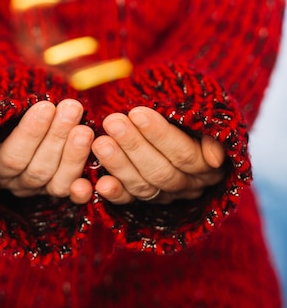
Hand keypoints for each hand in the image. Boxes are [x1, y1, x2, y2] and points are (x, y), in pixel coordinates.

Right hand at [0, 99, 93, 203]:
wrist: (23, 124)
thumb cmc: (11, 113)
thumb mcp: (5, 110)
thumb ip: (13, 107)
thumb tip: (24, 91)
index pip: (11, 155)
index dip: (30, 132)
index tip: (46, 106)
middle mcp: (14, 183)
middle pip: (38, 168)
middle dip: (57, 136)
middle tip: (72, 108)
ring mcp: (38, 190)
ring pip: (57, 182)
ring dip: (74, 153)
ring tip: (86, 127)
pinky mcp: (58, 191)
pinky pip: (73, 193)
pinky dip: (84, 184)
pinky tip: (94, 167)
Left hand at [91, 107, 225, 204]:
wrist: (177, 123)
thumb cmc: (188, 112)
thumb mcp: (201, 113)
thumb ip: (207, 129)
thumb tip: (214, 158)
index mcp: (208, 164)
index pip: (184, 153)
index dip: (160, 134)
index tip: (136, 112)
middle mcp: (189, 184)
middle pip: (161, 171)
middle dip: (134, 145)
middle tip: (112, 122)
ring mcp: (166, 195)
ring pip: (144, 186)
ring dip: (119, 164)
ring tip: (100, 142)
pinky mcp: (145, 202)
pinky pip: (130, 201)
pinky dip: (115, 193)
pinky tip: (100, 183)